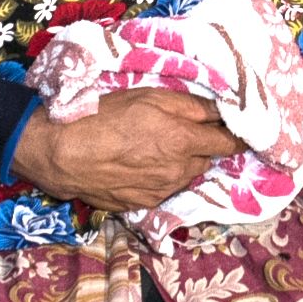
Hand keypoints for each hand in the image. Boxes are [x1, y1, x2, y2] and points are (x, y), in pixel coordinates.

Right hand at [12, 88, 240, 211]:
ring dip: (180, 162)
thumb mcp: (149, 97)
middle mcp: (179, 172)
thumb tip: (223, 111)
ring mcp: (161, 191)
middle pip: (205, 158)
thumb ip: (191, 106)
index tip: (240, 129)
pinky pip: (163, 188)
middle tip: (181, 129)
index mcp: (185, 142)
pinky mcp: (142, 204)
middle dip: (200, 145)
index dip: (238, 135)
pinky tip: (139, 163)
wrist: (61, 152)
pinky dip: (160, 176)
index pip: (229, 143)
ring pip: (185, 174)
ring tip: (154, 145)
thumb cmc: (104, 115)